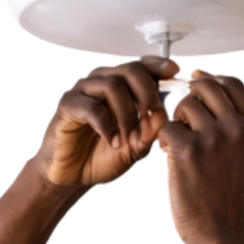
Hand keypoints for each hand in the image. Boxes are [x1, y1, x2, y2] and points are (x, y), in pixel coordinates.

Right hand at [32, 59, 177, 188]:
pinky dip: (107, 125)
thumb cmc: (98, 158)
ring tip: (130, 139)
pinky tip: (113, 142)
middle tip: (154, 116)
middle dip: (148, 93)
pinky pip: (92, 107)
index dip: (159, 66)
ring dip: (127, 114)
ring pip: (112, 85)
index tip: (175, 72)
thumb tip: (162, 115)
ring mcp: (82, 90)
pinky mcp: (67, 104)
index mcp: (119, 85)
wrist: (70, 177)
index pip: (142, 65)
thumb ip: (149, 133)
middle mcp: (101, 81)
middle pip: (130, 69)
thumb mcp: (134, 149)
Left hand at [157, 69, 243, 243]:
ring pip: (185, 105)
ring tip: (176, 143)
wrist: (221, 237)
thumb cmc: (231, 205)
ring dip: (175, 120)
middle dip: (190, 96)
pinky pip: (167, 128)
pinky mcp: (186, 150)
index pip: (234, 83)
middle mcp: (237, 128)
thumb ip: (241, 129)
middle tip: (181, 116)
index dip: (212, 77)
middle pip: (207, 87)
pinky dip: (163, 139)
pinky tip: (166, 155)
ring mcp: (212, 137)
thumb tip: (221, 100)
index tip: (197, 78)